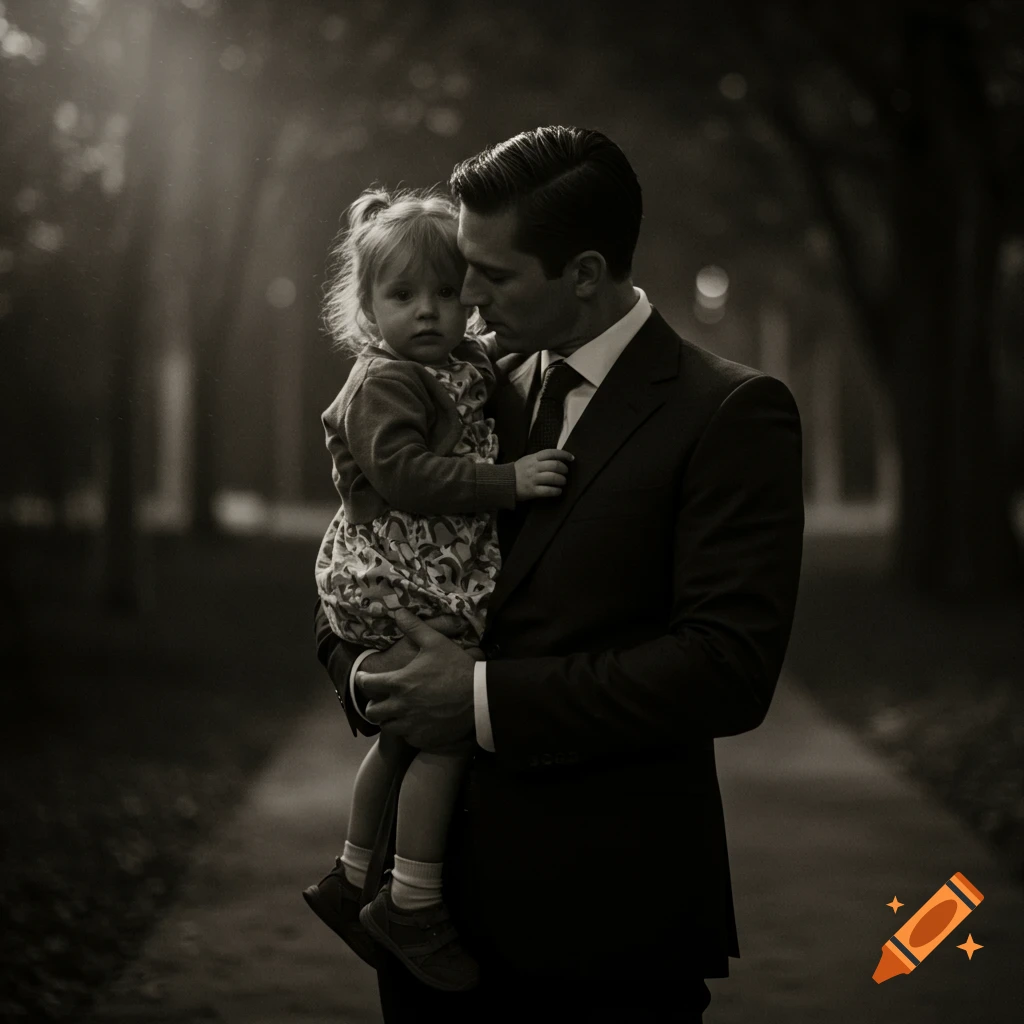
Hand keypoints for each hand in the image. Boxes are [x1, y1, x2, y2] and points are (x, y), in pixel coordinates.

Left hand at [358, 609, 477, 751]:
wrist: (480, 699)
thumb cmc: (456, 668)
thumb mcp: (436, 643)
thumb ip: (414, 628)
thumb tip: (398, 612)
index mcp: (399, 683)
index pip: (367, 684)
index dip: (362, 680)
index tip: (363, 678)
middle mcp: (400, 707)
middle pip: (372, 712)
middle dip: (373, 705)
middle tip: (380, 700)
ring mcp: (411, 726)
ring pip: (388, 726)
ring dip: (389, 719)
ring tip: (397, 712)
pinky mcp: (422, 739)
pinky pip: (407, 737)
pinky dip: (408, 731)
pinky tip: (416, 723)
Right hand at [514, 448, 572, 499]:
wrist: (503, 482)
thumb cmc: (518, 471)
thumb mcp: (527, 460)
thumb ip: (540, 459)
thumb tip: (557, 459)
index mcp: (533, 458)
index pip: (551, 453)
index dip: (564, 454)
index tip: (571, 458)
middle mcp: (534, 467)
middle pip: (555, 465)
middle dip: (564, 469)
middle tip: (565, 472)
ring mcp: (533, 479)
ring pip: (553, 478)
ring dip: (562, 480)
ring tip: (562, 482)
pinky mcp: (532, 491)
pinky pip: (548, 491)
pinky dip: (556, 491)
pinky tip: (558, 491)